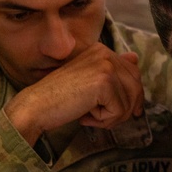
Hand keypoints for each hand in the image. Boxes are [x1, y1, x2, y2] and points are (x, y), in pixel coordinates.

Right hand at [5, 43, 144, 144]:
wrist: (36, 106)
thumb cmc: (59, 98)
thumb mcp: (89, 81)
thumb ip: (112, 70)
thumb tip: (135, 58)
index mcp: (101, 50)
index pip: (134, 74)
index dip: (132, 97)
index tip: (124, 111)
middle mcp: (105, 53)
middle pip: (136, 87)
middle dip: (124, 109)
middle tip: (102, 118)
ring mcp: (105, 66)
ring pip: (130, 101)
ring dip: (113, 117)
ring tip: (90, 116)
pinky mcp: (104, 82)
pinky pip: (120, 111)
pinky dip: (104, 121)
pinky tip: (85, 116)